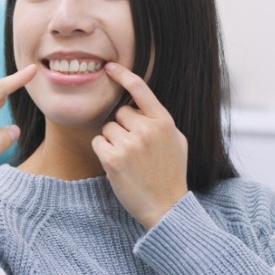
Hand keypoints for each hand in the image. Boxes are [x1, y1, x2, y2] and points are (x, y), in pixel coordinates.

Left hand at [91, 62, 187, 228]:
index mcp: (164, 122)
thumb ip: (160, 121)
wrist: (166, 207)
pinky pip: (98, 142)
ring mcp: (130, 144)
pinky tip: (117, 166)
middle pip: (119, 113)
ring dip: (112, 141)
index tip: (109, 67)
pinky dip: (103, 152)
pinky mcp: (113, 158)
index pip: (141, 90)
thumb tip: (141, 106)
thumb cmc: (171, 174)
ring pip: (107, 128)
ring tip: (128, 160)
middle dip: (122, 127)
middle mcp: (147, 129)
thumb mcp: (176, 141)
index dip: (123, 75)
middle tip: (134, 149)